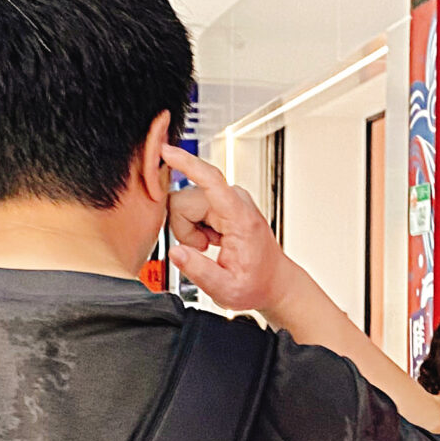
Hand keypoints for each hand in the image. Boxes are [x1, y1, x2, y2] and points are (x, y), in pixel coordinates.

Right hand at [163, 144, 300, 317]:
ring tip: (209, 246)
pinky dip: (193, 227)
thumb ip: (199, 271)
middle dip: (182, 228)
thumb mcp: (227, 289)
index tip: (167, 151)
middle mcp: (235, 201)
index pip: (211, 180)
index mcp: (241, 218)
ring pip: (184, 204)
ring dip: (188, 229)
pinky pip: (191, 208)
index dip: (187, 164)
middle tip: (201, 249)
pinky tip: (210, 240)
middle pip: (184, 199)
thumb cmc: (256, 282)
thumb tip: (176, 252)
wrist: (272, 280)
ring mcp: (228, 200)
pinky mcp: (221, 202)